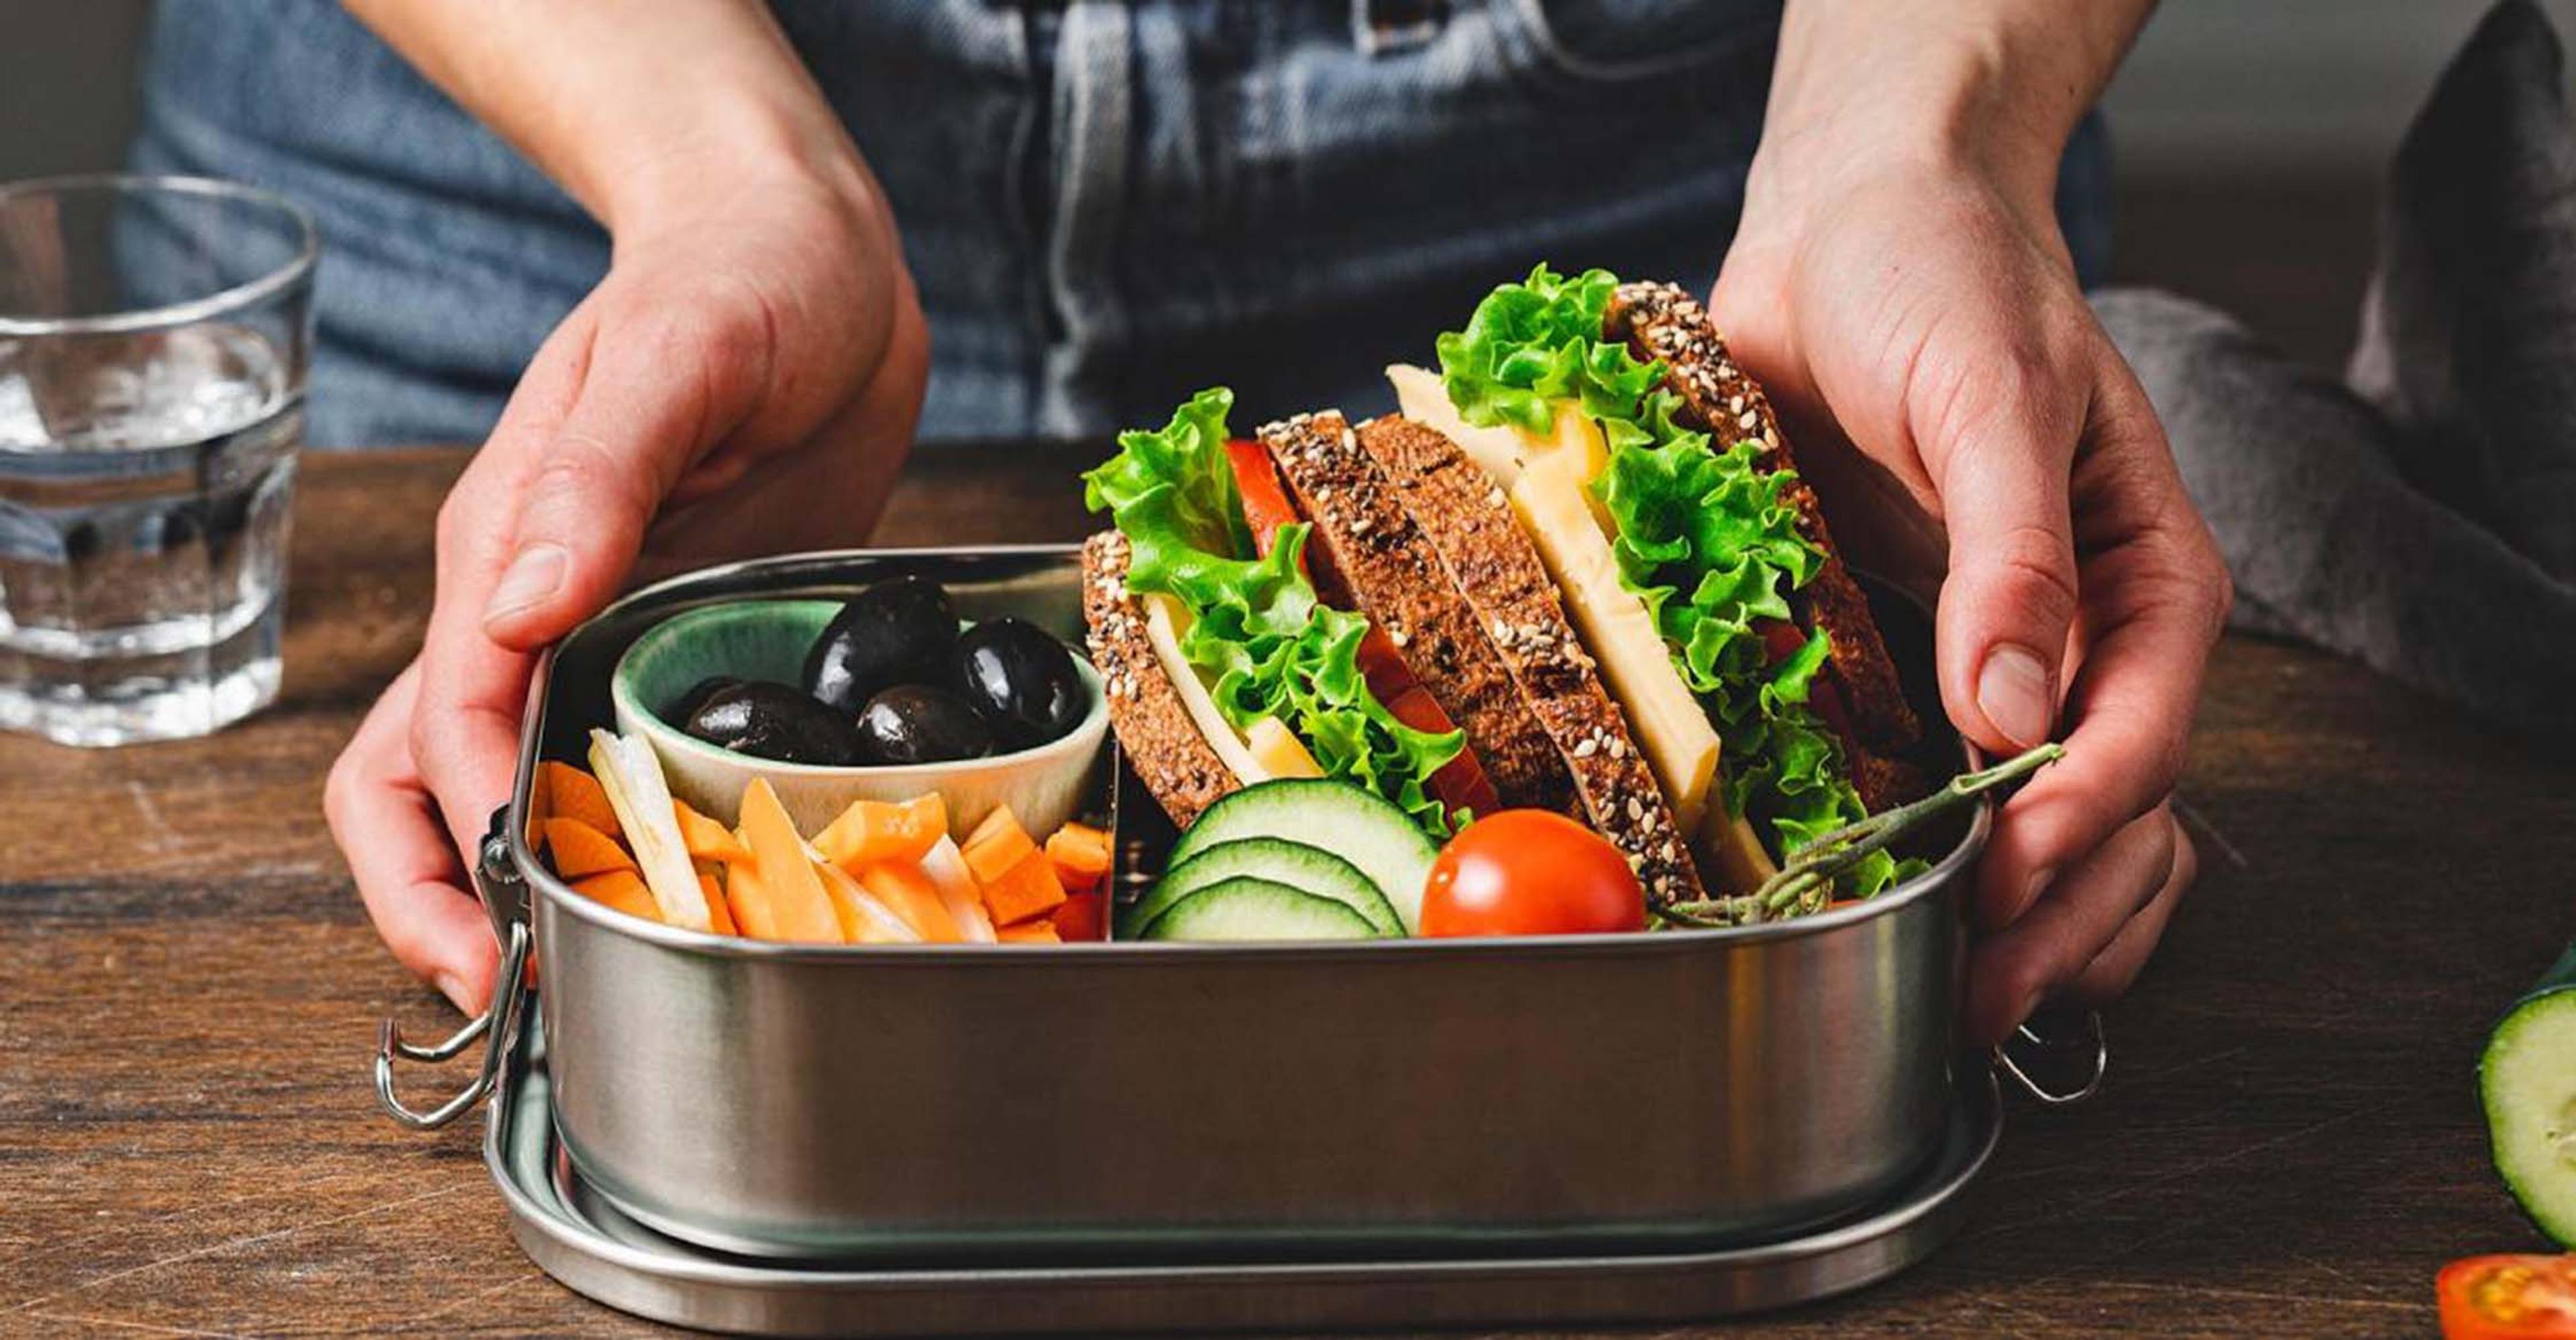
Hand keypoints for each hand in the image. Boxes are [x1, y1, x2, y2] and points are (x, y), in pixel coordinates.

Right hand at [326, 162, 928, 1012]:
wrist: (812, 251)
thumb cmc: (740, 276)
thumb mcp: (678, 354)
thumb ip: (597, 477)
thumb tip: (518, 606)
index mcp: (507, 547)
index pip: (444, 724)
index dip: (464, 833)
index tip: (512, 919)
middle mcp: (535, 601)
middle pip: (429, 775)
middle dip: (442, 894)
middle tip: (516, 989)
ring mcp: (606, 624)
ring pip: (515, 780)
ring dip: (529, 878)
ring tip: (591, 966)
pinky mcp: (682, 637)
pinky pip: (626, 753)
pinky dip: (630, 831)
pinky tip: (691, 882)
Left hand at [1711, 125, 2227, 1046]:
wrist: (1849, 233)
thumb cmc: (1939, 283)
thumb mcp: (1990, 392)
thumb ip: (2011, 549)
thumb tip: (2016, 709)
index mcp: (2145, 578)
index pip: (2144, 734)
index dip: (2081, 820)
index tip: (2006, 880)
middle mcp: (2087, 642)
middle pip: (2117, 822)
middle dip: (2058, 919)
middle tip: (1970, 996)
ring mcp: (2002, 670)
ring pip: (2058, 842)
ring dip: (2024, 930)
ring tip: (1948, 1002)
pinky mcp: (1910, 672)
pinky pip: (1952, 804)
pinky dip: (1949, 874)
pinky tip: (1906, 929)